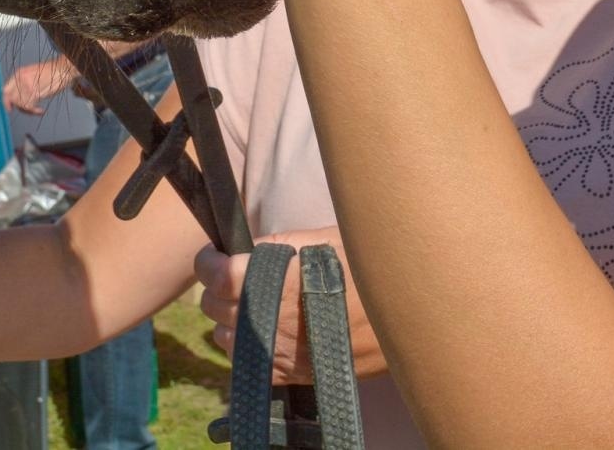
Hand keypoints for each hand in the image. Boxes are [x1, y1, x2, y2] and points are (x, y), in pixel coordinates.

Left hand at [3, 58, 78, 114]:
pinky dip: (34, 111)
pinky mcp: (35, 92)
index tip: (10, 109)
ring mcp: (27, 85)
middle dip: (20, 108)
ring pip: (20, 104)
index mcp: (19, 73)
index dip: (6, 102)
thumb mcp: (33, 73)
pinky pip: (29, 106)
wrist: (63, 68)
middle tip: (29, 110)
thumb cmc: (52, 71)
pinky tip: (40, 111)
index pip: (5, 90)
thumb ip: (23, 83)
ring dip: (29, 111)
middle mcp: (20, 79)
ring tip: (37, 110)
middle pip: (12, 100)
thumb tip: (18, 96)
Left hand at [194, 228, 384, 382]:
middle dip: (221, 287)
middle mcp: (263, 319)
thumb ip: (277, 244)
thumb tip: (245, 247)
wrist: (404, 315)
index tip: (216, 253)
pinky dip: (248, 346)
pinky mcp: (286, 375)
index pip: (212, 273)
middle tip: (244, 274)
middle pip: (212, 304)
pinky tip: (271, 330)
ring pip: (224, 336)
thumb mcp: (323, 239)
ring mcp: (272, 352)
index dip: (209, 259)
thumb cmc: (367, 269)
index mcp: (268, 280)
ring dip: (233, 318)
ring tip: (261, 303)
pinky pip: (245, 363)